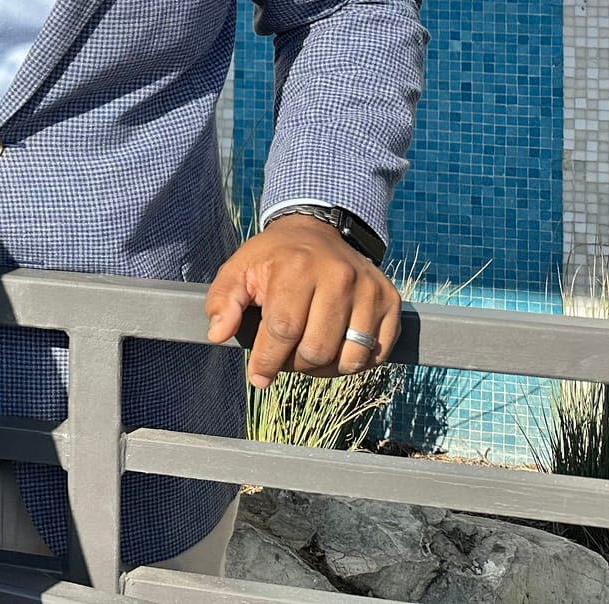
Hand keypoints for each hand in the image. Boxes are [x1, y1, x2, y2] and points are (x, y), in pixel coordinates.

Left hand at [204, 214, 399, 386]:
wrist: (318, 232)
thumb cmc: (275, 258)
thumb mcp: (239, 269)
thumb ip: (222, 300)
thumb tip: (217, 334)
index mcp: (297, 267)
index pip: (283, 330)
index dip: (267, 361)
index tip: (258, 376)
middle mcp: (339, 277)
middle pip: (316, 350)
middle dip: (294, 365)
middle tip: (285, 356)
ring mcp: (369, 289)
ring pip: (349, 359)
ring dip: (324, 368)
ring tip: (308, 352)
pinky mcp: (391, 301)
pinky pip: (377, 354)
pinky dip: (354, 363)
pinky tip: (335, 348)